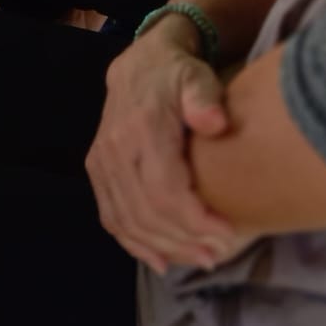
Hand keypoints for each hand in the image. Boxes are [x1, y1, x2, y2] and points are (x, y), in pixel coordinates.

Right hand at [86, 26, 238, 273]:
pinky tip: (159, 261)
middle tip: (219, 253)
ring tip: (200, 258)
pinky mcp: (97, 171)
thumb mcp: (197, 76)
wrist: (140, 64)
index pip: (164, 190)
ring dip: (164, 247)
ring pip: (128, 220)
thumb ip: (205, 97)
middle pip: (147, 212)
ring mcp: (101, 162)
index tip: (228, 233)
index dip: (196, 220)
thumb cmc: (178, 74)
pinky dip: (134, 244)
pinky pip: (111, 217)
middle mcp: (114, 148)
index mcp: (141, 128)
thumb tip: (215, 122)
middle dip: (185, 240)